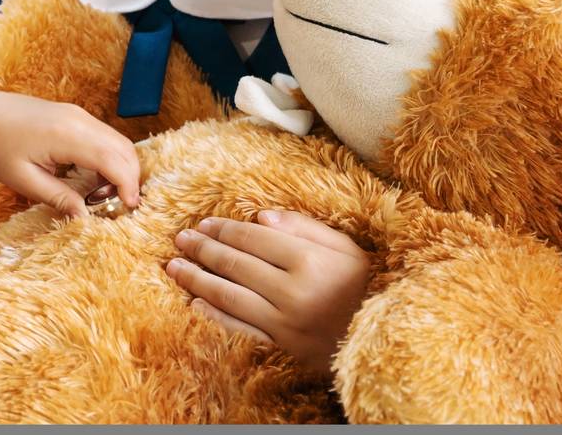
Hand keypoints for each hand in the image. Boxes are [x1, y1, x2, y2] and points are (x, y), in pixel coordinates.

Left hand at [0, 89, 140, 217]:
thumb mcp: (24, 180)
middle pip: (123, 148)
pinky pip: (103, 136)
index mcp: (67, 135)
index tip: (130, 209)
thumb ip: (59, 198)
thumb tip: (86, 217)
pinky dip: (109, 157)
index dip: (128, 186)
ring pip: (117, 141)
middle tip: (120, 207)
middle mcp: (79, 119)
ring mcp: (77, 113)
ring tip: (105, 196)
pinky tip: (94, 179)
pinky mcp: (73, 114)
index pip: (114, 160)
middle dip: (130, 178)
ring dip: (120, 168)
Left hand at [166, 209, 371, 376]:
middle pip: (236, 265)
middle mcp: (293, 291)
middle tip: (181, 239)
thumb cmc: (366, 285)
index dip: (224, 229)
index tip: (203, 222)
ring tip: (175, 267)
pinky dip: (215, 316)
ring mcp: (285, 322)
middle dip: (203, 250)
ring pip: (230, 296)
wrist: (386, 338)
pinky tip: (195, 303)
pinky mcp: (282, 346)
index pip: (254, 239)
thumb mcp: (346, 247)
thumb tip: (259, 215)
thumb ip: (304, 227)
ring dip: (197, 280)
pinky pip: (241, 329)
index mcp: (310, 261)